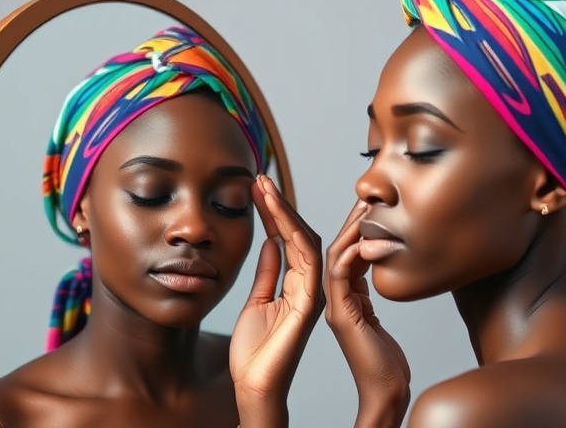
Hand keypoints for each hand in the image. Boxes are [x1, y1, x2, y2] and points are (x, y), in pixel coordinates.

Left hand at [230, 175, 323, 425]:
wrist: (254, 386)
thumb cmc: (255, 353)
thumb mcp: (257, 301)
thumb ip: (267, 272)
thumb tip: (270, 241)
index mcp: (297, 284)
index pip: (290, 239)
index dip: (276, 212)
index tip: (258, 188)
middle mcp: (308, 286)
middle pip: (301, 235)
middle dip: (281, 204)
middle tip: (261, 178)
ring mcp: (311, 294)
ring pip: (306, 242)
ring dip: (284, 212)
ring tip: (264, 188)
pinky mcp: (308, 305)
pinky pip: (308, 263)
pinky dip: (295, 236)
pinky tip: (276, 217)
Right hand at [324, 200, 410, 427]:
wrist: (383, 390)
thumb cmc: (384, 360)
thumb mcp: (374, 315)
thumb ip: (367, 292)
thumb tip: (373, 267)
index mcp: (342, 296)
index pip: (341, 253)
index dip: (351, 229)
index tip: (364, 207)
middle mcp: (334, 298)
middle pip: (332, 250)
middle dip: (346, 223)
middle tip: (362, 198)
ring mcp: (335, 306)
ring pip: (333, 258)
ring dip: (349, 232)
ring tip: (363, 209)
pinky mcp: (342, 315)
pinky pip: (339, 278)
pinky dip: (350, 257)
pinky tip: (361, 242)